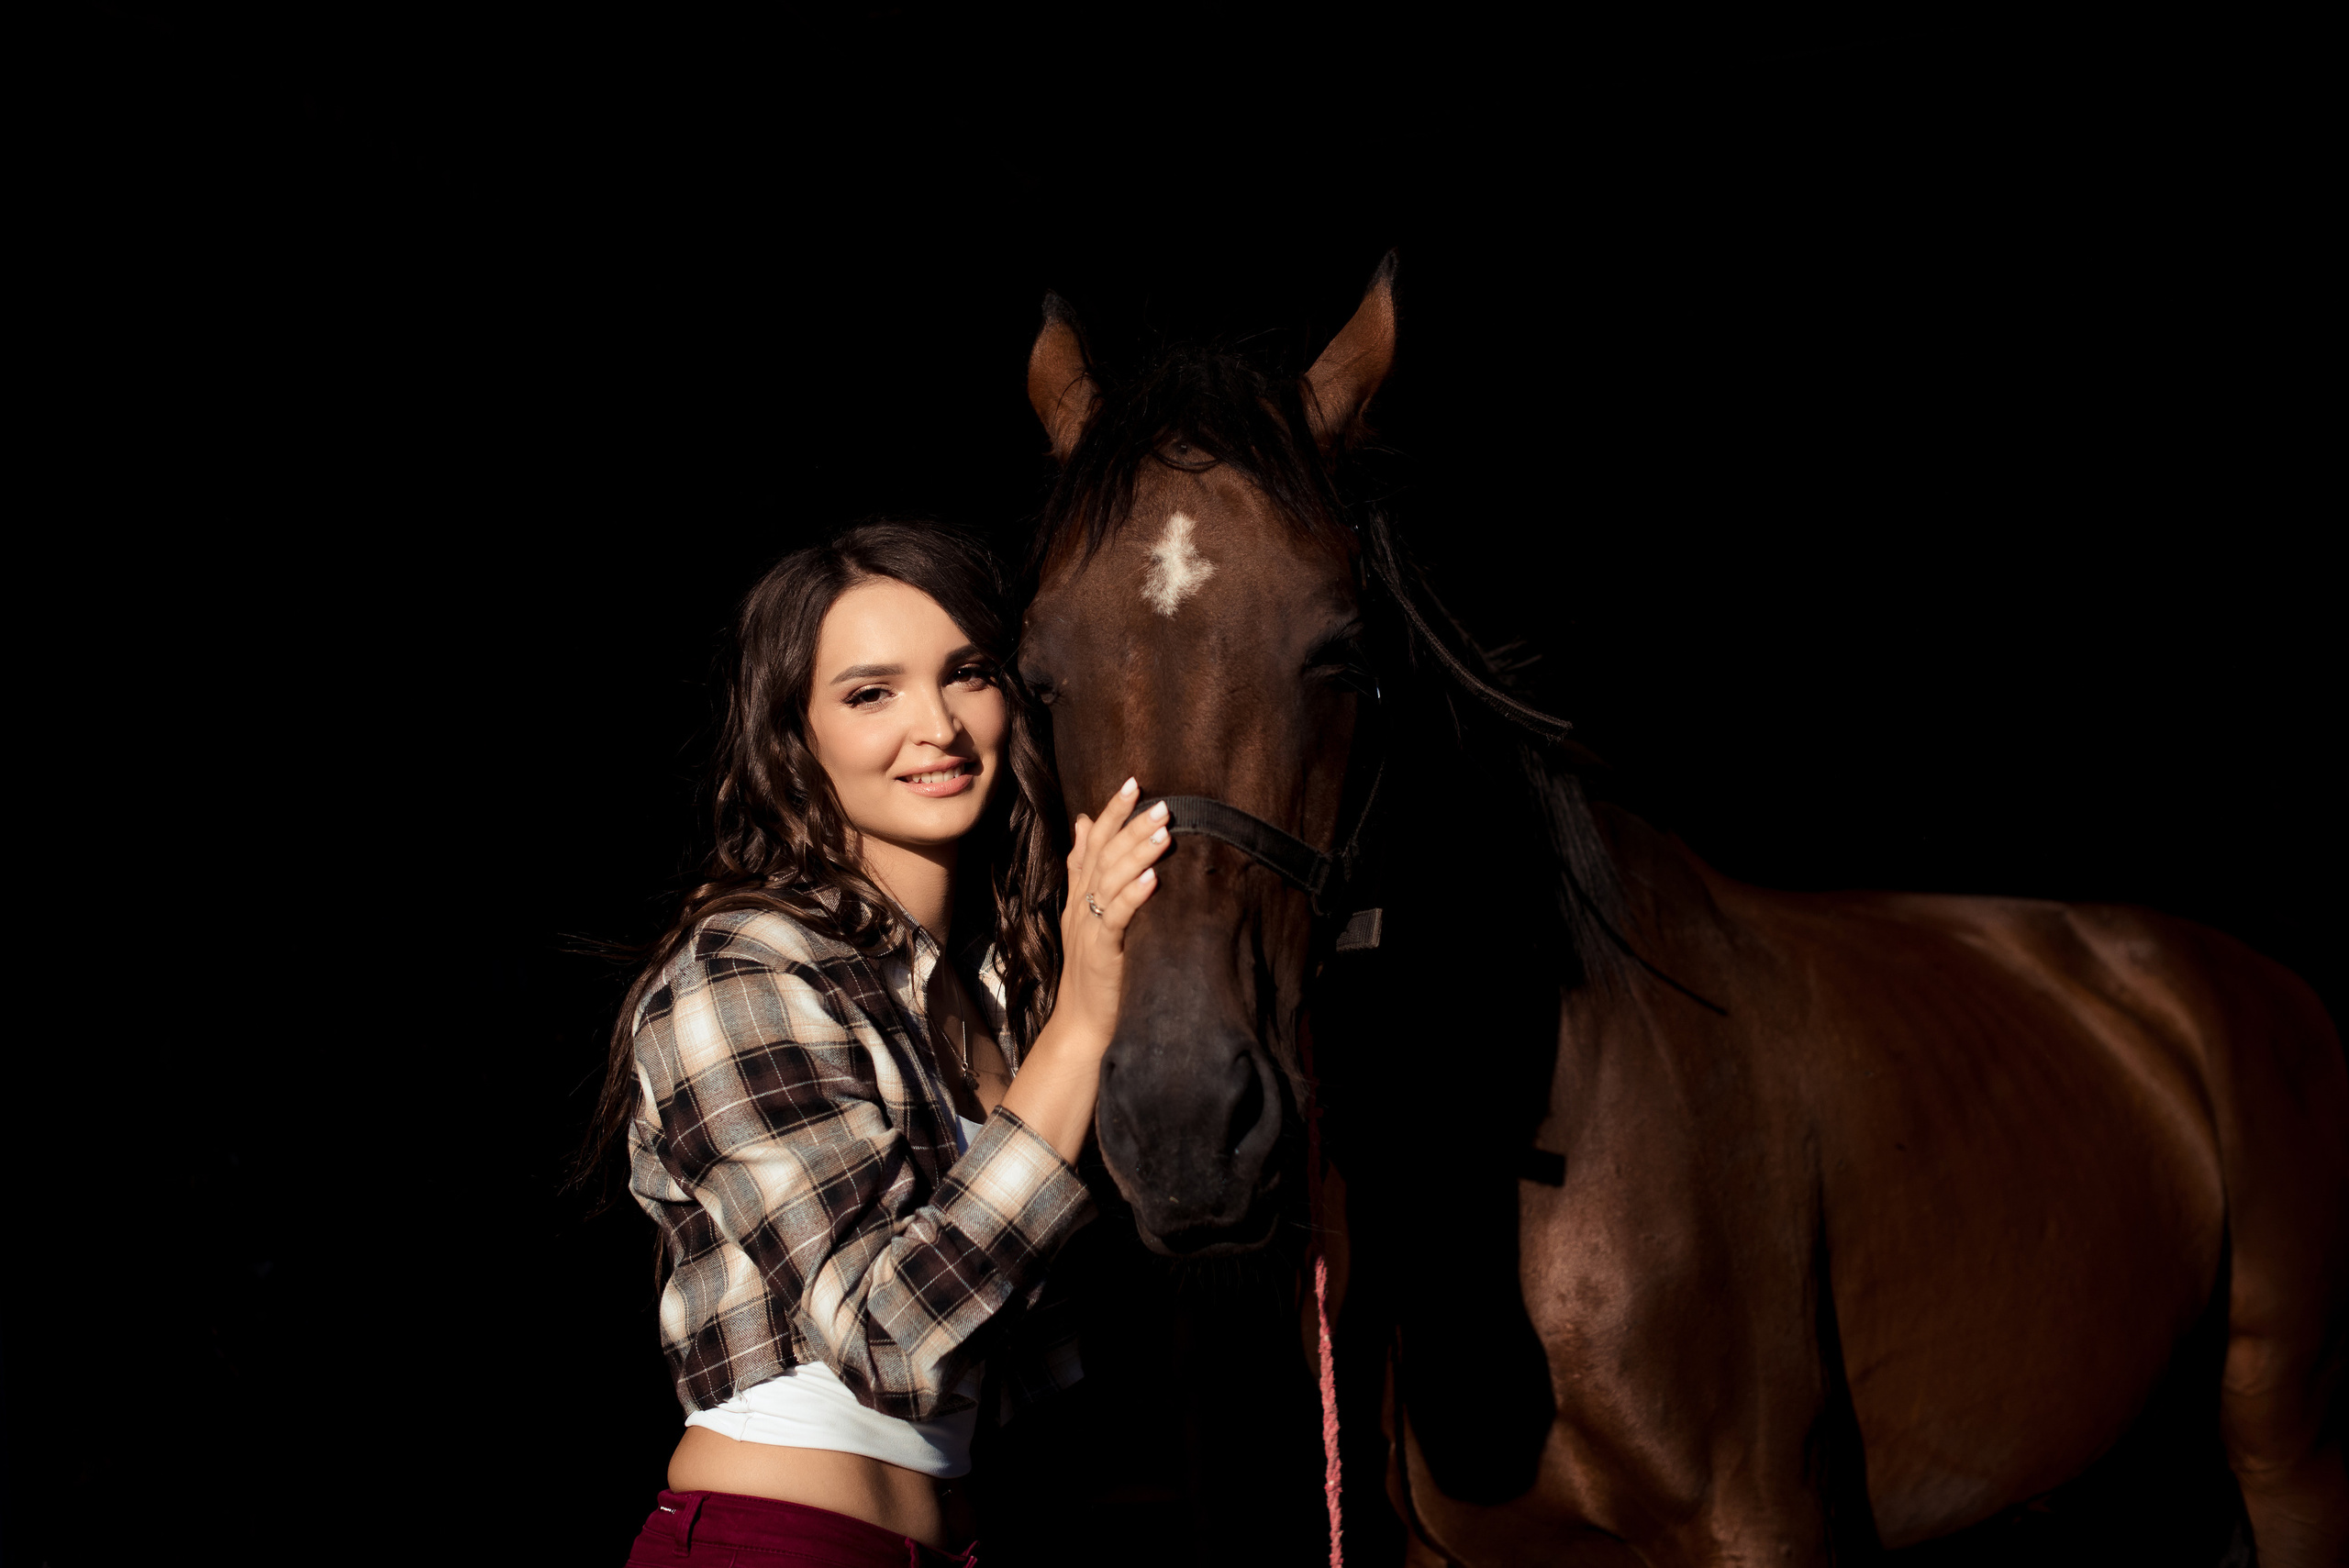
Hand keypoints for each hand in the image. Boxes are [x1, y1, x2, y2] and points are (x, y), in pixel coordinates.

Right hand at [1050, 776, 1169, 1046]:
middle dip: (1129, 824)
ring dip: (1136, 853)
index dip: (1111, 813)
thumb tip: (1085, 823)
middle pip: (1102, 855)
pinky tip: (1153, 878)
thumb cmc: (1093, 973)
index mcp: (1079, 895)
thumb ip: (1083, 869)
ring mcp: (1088, 928)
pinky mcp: (1101, 952)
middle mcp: (1080, 906)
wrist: (1081, 1025)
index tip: (1132, 783)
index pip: (1092, 844)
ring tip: (1162, 830)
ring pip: (1109, 880)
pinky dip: (1133, 895)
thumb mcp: (1085, 916)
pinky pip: (1116, 917)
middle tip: (1158, 801)